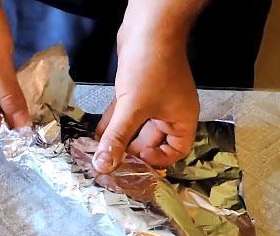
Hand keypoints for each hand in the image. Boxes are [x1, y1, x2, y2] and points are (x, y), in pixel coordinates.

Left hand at [93, 0, 204, 172]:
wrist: (148, 27)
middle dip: (131, 150)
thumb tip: (104, 165)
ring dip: (119, 137)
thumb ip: (117, 138)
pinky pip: (127, 112)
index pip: (175, 151)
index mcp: (181, 119)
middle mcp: (171, 111)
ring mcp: (155, 99)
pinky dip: (114, 121)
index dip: (157, 160)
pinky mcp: (139, 89)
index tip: (136, 162)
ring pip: (136, 126)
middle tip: (112, 161)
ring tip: (100, 150)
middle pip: (152, 141)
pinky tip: (98, 131)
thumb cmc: (151, 66)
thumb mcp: (132, 108)